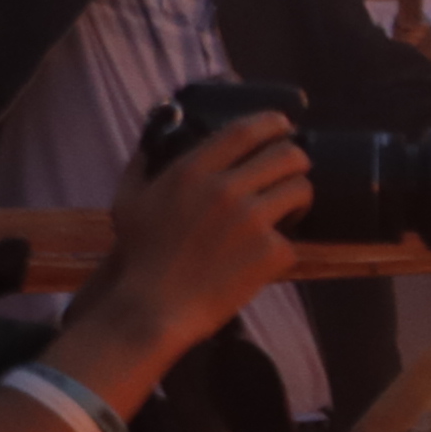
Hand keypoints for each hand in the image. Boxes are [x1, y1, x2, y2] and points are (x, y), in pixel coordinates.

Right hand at [87, 106, 306, 361]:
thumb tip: (155, 139)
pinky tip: (265, 256)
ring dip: (299, 198)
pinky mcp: (271, 252)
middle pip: (287, 154)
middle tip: (290, 172)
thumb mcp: (129, 202)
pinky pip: (294, 239)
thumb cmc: (140, 257)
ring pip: (301, 189)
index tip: (283, 126)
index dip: (273, 123)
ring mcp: (252, 220)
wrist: (154, 308)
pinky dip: (282, 248)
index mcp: (192, 172)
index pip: (246, 130)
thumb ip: (144, 165)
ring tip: (288, 211)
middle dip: (295, 159)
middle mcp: (226, 189)